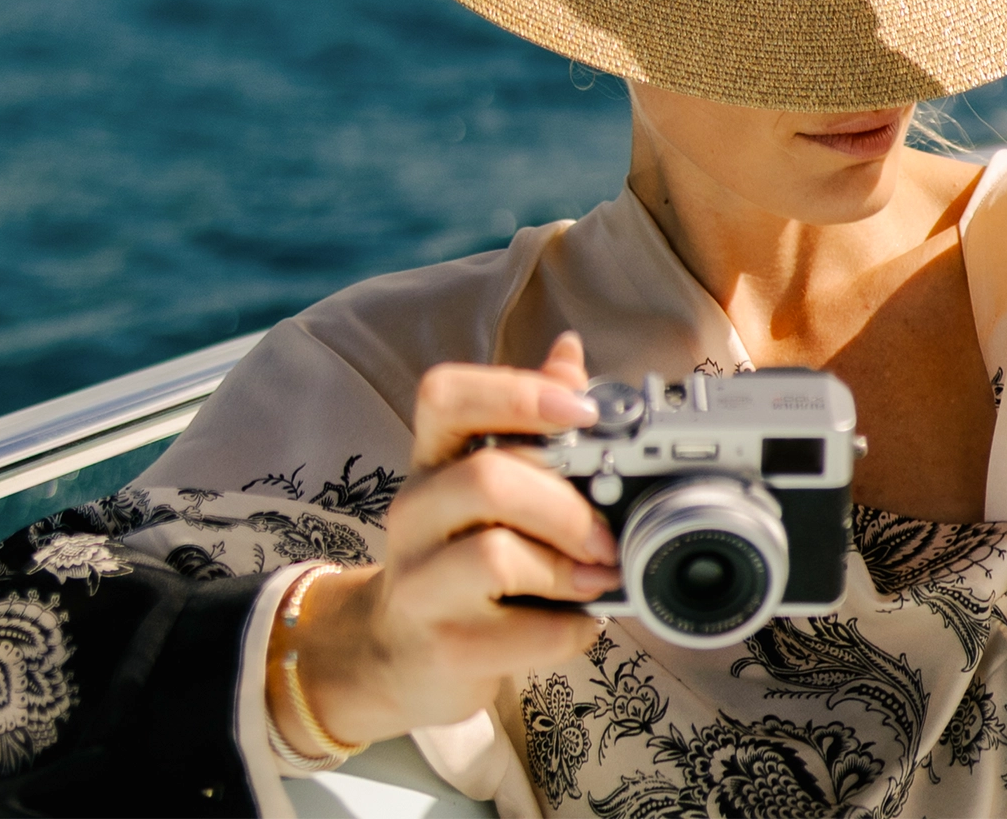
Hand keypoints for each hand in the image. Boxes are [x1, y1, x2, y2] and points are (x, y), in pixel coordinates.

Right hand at [269, 334, 620, 751]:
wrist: (401, 654)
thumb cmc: (460, 558)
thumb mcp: (487, 484)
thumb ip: (529, 422)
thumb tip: (569, 352)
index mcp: (432, 459)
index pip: (446, 396)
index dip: (518, 393)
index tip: (583, 412)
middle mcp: (415, 512)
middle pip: (486, 478)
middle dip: (565, 506)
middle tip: (605, 535)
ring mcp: (421, 582)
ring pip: (496, 555)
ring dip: (567, 569)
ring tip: (595, 580)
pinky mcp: (446, 645)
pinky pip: (527, 630)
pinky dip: (572, 629)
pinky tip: (576, 623)